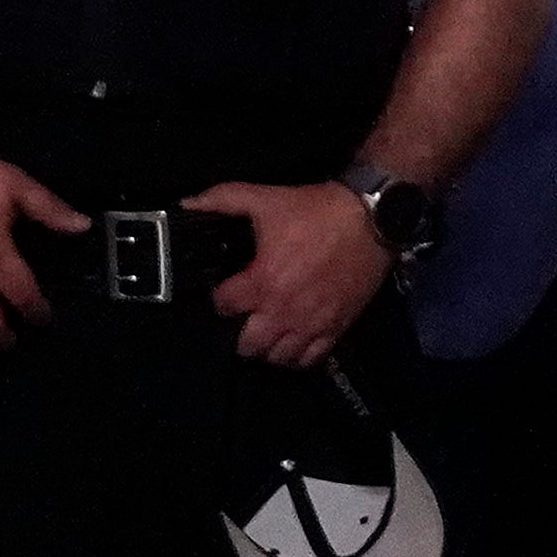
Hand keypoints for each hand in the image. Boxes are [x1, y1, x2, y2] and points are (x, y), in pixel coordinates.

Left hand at [191, 179, 390, 373]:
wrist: (369, 219)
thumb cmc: (315, 211)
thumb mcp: (264, 198)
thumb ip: (221, 200)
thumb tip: (187, 205)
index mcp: (262, 283)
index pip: (223, 307)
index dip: (220, 298)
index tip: (226, 291)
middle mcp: (283, 311)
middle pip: (248, 345)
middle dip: (241, 332)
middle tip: (245, 316)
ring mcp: (310, 324)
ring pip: (277, 357)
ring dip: (268, 347)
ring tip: (268, 330)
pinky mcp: (335, 329)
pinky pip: (309, 359)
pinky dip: (297, 355)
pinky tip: (294, 340)